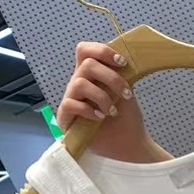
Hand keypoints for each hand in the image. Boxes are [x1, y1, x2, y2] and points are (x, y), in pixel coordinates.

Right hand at [57, 43, 168, 162]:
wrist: (126, 143)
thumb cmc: (125, 117)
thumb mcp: (125, 90)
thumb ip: (121, 73)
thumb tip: (127, 55)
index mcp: (92, 74)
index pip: (85, 50)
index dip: (102, 51)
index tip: (122, 63)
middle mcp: (79, 82)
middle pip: (86, 64)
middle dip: (111, 78)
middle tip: (126, 94)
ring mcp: (71, 98)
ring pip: (80, 83)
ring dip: (102, 97)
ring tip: (113, 111)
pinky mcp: (66, 116)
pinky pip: (71, 104)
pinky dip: (89, 110)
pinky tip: (101, 118)